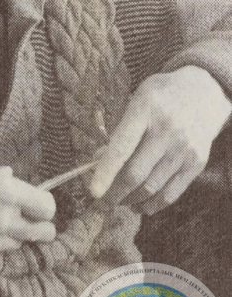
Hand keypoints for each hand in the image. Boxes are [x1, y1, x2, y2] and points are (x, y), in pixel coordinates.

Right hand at [0, 152, 55, 272]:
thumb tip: (7, 177)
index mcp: (2, 191)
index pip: (47, 207)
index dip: (43, 203)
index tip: (35, 200)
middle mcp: (1, 221)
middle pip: (43, 232)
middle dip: (38, 224)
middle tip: (24, 216)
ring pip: (17, 244)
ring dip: (11, 235)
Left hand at [89, 66, 230, 214]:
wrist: (204, 91)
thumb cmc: (161, 96)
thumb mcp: (136, 100)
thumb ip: (119, 129)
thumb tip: (98, 162)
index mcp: (145, 110)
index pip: (122, 147)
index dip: (105, 172)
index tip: (93, 192)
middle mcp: (167, 131)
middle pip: (136, 173)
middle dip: (114, 194)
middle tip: (101, 203)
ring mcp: (184, 149)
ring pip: (152, 188)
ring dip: (130, 200)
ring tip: (119, 201)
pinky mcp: (197, 163)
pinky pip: (171, 194)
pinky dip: (152, 204)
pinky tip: (140, 205)